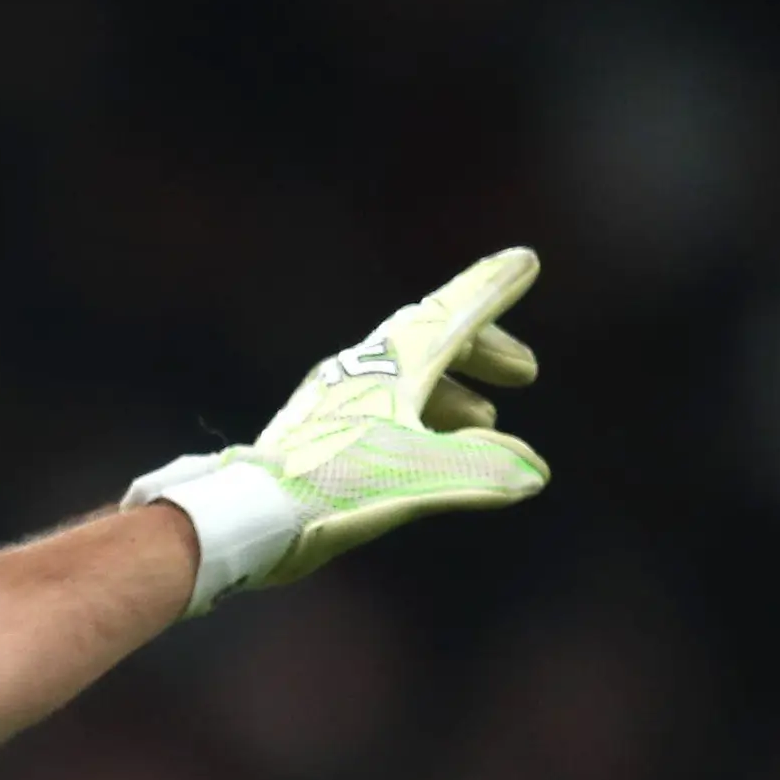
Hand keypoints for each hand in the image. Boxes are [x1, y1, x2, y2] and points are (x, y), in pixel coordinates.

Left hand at [127, 247, 550, 615]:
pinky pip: (382, 407)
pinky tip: (425, 450)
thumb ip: (481, 469)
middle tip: (524, 373)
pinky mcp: (316, 433)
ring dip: (453, 392)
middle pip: (432, 339)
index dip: (491, 290)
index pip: (453, 313)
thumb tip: (534, 470)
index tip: (524, 263)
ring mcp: (335, 399)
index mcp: (392, 365)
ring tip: (487, 423)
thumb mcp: (418, 477)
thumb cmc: (330, 488)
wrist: (245, 516)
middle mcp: (362, 370)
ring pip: (407, 377)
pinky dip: (419, 418)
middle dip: (483, 351)